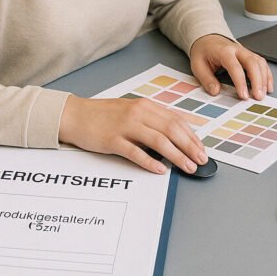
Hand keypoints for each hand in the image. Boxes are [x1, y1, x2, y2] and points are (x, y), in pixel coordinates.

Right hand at [59, 95, 207, 174]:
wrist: (74, 115)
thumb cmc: (102, 115)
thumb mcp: (130, 110)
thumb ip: (151, 120)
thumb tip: (174, 134)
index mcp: (144, 105)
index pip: (176, 120)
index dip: (191, 136)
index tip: (201, 148)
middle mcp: (138, 113)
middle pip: (172, 130)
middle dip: (190, 147)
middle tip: (201, 160)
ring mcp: (125, 126)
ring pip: (159, 141)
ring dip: (177, 156)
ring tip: (187, 167)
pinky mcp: (113, 140)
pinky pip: (135, 152)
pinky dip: (150, 162)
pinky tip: (160, 169)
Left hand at [189, 34, 272, 100]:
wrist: (207, 39)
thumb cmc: (204, 52)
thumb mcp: (198, 65)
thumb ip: (206, 79)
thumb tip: (215, 91)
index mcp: (224, 51)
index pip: (235, 67)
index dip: (241, 82)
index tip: (244, 95)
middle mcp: (237, 50)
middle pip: (252, 62)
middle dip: (257, 80)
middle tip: (258, 96)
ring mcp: (245, 52)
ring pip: (260, 63)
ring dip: (264, 79)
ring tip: (263, 94)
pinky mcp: (250, 55)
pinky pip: (262, 64)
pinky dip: (267, 75)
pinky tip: (267, 87)